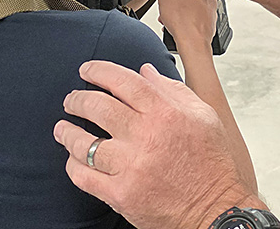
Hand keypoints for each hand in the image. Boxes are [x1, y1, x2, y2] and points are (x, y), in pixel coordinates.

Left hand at [54, 62, 262, 228]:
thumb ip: (172, 90)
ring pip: (85, 143)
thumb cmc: (213, 164)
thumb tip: (145, 72)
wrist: (217, 210)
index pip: (123, 81)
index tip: (87, 70)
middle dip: (78, 99)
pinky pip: (85, 176)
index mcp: (166, 113)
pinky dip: (73, 165)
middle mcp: (145, 136)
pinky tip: (73, 159)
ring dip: (68, 133)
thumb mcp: (204, 116)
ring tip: (63, 128)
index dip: (99, 71)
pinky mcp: (121, 194)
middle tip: (72, 99)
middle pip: (98, 107)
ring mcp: (131, 166)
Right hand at [152, 0, 217, 52]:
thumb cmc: (183, 20)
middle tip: (165, 10)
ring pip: (190, 9)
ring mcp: (210, 12)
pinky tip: (178, 27)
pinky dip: (186, 23)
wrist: (193, 42)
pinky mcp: (210, 24)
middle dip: (173, 4)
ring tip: (169, 21)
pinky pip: (195, 21)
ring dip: (178, 14)